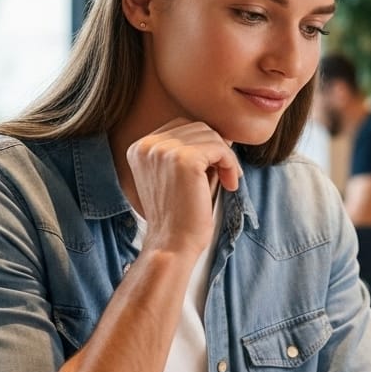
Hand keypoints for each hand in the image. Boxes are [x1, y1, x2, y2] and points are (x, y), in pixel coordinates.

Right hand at [127, 119, 241, 255]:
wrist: (171, 245)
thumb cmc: (178, 216)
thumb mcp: (177, 177)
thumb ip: (191, 152)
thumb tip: (223, 134)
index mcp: (140, 148)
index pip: (181, 127)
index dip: (204, 144)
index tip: (215, 167)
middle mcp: (147, 145)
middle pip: (197, 127)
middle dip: (217, 149)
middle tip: (226, 175)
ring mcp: (163, 150)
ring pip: (210, 135)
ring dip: (226, 158)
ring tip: (228, 180)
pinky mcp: (184, 160)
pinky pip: (220, 148)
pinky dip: (230, 164)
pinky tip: (230, 184)